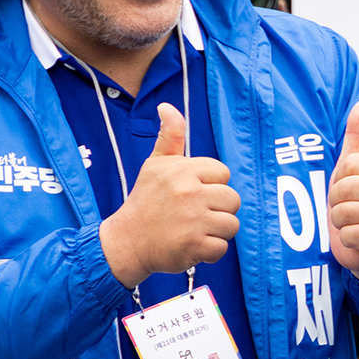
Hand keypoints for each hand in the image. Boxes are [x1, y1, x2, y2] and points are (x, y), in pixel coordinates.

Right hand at [99, 103, 241, 287]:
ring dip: (216, 232)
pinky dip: (210, 252)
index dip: (212, 185)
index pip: (223, 173)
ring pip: (232, 224)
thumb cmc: (145, 201)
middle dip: (218, 210)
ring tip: (194, 230)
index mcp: (182, 170)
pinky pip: (222, 247)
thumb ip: (169, 137)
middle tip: (193, 216)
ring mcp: (192, 220)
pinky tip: (192, 247)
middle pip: (233, 199)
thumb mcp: (155, 165)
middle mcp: (188, 192)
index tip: (191, 194)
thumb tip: (167, 106)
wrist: (125, 243)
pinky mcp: (194, 245)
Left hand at [328, 101, 358, 281]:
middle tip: (349, 209)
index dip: (339, 180)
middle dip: (336, 203)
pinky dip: (347, 239)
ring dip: (340, 223)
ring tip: (353, 224)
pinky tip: (358, 238)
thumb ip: (358, 137)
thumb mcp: (354, 169)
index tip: (349, 190)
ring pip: (344, 212)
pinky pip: (351, 234)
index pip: (348, 165)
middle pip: (343, 189)